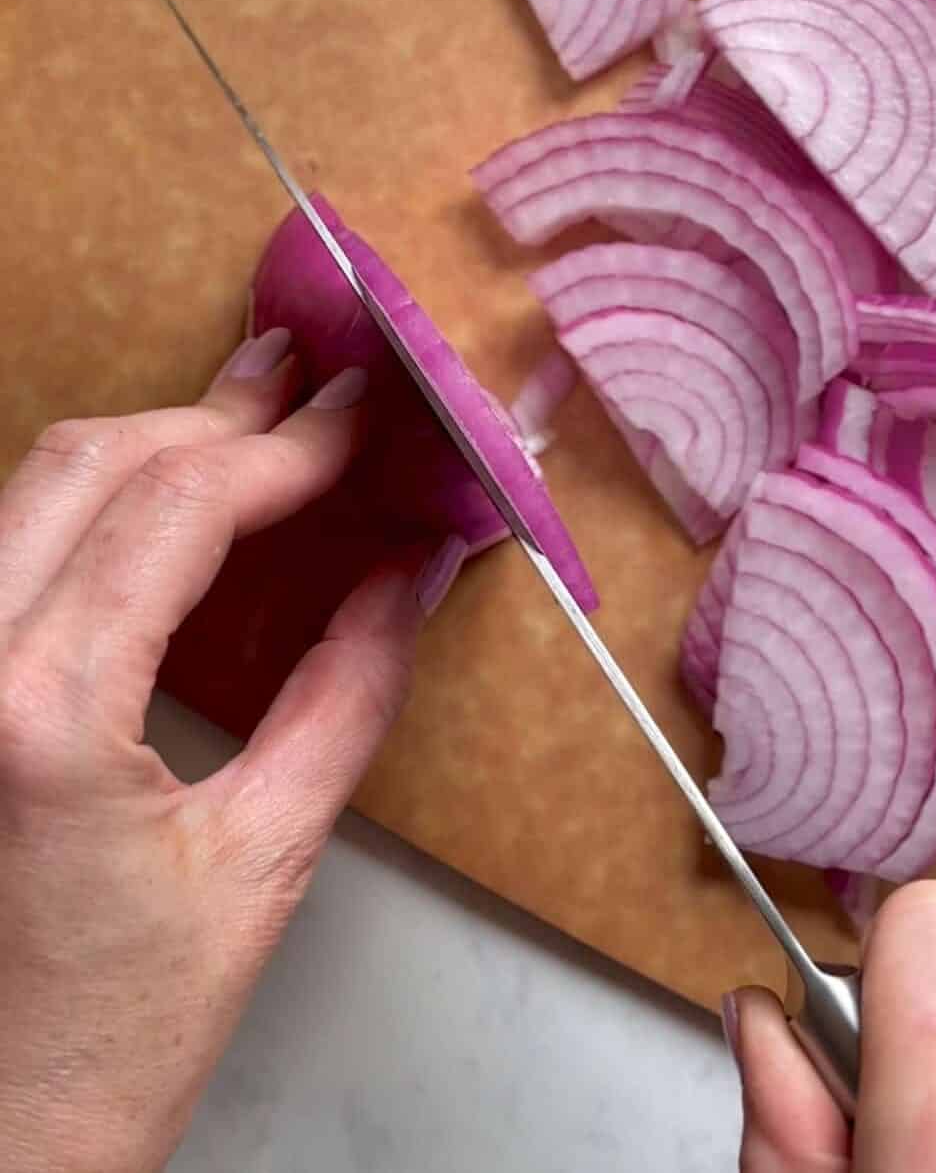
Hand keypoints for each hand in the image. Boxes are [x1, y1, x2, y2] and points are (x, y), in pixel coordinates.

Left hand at [0, 332, 446, 1172]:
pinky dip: (105, 501)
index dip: (288, 446)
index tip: (363, 414)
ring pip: (37, 486)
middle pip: (90, 460)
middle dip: (218, 413)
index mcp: (39, 712)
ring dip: (157, 442)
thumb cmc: (112, 1036)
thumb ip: (347, 693)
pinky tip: (175, 503)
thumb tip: (410, 575)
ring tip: (258, 419)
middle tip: (315, 385)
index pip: (178, 509)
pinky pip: (17, 545)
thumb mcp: (262, 861)